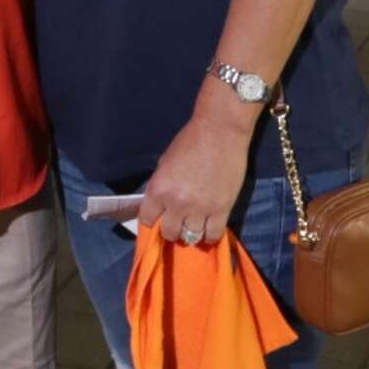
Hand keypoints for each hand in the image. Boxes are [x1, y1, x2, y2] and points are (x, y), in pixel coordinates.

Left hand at [138, 111, 251, 245]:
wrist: (220, 131)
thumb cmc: (190, 140)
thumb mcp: (165, 162)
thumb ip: (162, 185)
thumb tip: (160, 204)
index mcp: (159, 189)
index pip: (146, 220)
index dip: (152, 221)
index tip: (157, 219)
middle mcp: (177, 203)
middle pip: (169, 233)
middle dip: (172, 230)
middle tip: (178, 223)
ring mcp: (200, 209)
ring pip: (191, 237)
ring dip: (191, 233)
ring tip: (194, 225)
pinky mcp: (222, 210)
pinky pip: (213, 235)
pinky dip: (210, 236)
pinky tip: (209, 229)